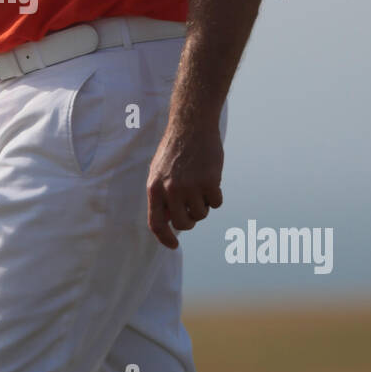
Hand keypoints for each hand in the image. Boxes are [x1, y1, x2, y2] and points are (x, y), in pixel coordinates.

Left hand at [147, 119, 223, 249]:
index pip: (156, 223)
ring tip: (200, 184)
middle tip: (193, 207)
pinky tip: (211, 178)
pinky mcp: (209, 182)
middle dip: (190, 220)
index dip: (164, 238)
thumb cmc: (175, 149)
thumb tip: (169, 219)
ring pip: (201, 214)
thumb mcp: (159, 171)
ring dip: (204, 204)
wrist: (192, 125)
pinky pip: (217, 203)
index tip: (174, 246)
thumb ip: (161, 195)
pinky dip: (216, 196)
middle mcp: (170, 190)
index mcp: (154, 188)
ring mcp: (190, 186)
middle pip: (183, 224)